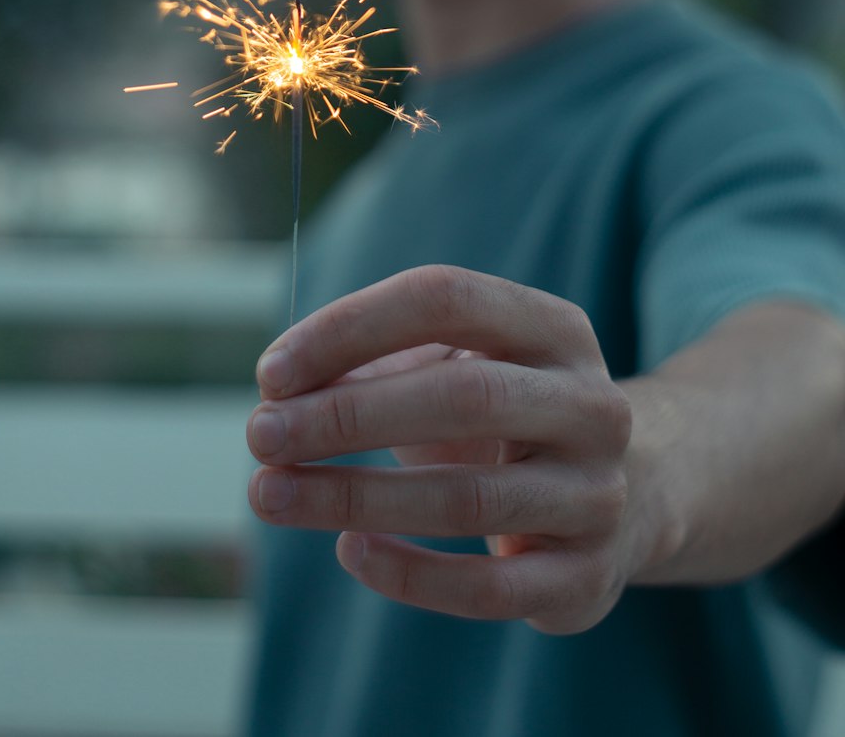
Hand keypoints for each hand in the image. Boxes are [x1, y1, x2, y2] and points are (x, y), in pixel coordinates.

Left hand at [247, 264, 634, 630]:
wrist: (627, 496)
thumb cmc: (500, 417)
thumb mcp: (453, 368)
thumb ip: (373, 364)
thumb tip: (279, 390)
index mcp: (553, 327)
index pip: (445, 298)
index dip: (351, 327)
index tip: (270, 372)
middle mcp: (591, 403)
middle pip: (463, 395)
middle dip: (346, 415)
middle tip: (259, 434)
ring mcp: (597, 494)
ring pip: (468, 497)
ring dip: (352, 496)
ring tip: (271, 494)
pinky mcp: (587, 578)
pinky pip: (489, 588)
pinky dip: (410, 573)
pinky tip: (347, 551)